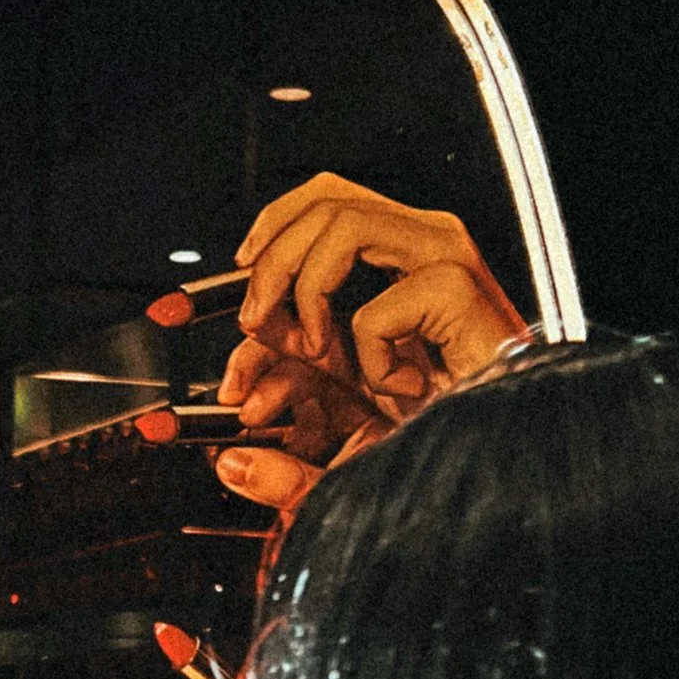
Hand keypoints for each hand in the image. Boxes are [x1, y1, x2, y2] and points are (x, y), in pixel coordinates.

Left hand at [211, 174, 531, 521]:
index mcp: (387, 288)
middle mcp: (415, 262)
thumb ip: (284, 465)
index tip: (167, 311)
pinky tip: (395, 388)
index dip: (244, 253)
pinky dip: (366, 352)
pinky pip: (377, 301)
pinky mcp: (459, 291)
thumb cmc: (447, 467)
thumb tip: (227, 463)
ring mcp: (442, 268)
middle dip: (268, 261)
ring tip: (316, 348)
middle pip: (323, 197)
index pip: (307, 230)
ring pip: (342, 218)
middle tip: (254, 326)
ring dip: (304, 287)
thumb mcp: (345, 466)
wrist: (511, 481)